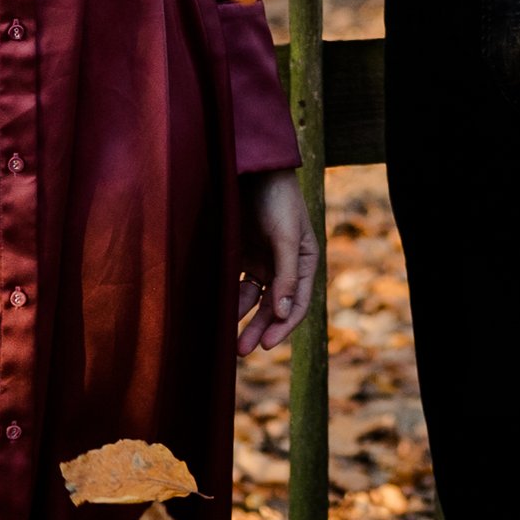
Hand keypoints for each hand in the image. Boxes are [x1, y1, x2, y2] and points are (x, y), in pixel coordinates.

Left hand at [237, 168, 317, 356]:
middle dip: (258, 329)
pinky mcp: (238, 253)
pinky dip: (227, 296)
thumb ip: (286, 275)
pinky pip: (233, 282)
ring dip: (240, 316)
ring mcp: (260, 260)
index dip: (283, 327)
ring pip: (251, 299)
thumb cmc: (277, 198)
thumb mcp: (286, 237)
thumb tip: (284, 314)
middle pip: (272, 307)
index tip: (266, 345)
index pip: (297, 304)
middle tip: (242, 351)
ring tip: (225, 335)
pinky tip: (216, 308)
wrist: (253, 167)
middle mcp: (283, 266)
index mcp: (303, 263)